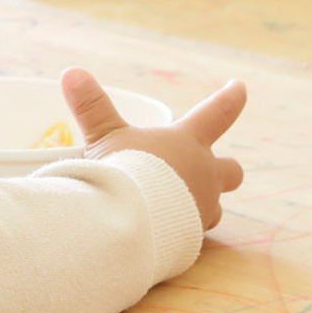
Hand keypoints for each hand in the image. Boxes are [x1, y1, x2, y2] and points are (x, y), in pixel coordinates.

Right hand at [61, 68, 244, 229]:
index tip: (240, 87)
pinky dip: (182, 230)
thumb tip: (72, 73)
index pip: (217, 114)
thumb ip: (91, 106)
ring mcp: (202, 210)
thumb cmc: (123, 171)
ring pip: (215, 207)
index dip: (229, 99)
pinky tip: (163, 232)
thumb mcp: (104, 135)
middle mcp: (204, 176)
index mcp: (188, 144)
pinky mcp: (192, 240)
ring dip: (201, 204)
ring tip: (175, 206)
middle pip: (232, 171)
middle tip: (208, 169)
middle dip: (224, 169)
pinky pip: (194, 234)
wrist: (126, 224)